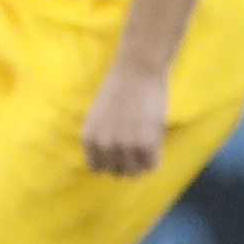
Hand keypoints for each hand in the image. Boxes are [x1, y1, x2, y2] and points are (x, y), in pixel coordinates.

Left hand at [81, 59, 167, 173]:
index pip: (97, 168)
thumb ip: (100, 137)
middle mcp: (104, 146)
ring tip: (145, 149)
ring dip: (140, 163)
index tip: (120, 152)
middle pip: (116, 172)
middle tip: (136, 150)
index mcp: (89, 139)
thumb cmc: (118, 88)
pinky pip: (151, 166)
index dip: (109, 160)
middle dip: (126, 163)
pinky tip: (155, 145)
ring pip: (134, 172)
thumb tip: (110, 157)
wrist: (137, 70)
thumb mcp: (97, 116)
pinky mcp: (146, 144)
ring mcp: (125, 146)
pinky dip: (154, 159)